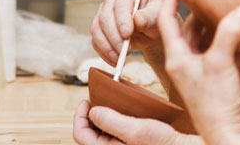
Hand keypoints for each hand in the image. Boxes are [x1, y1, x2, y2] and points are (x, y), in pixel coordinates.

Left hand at [73, 99, 199, 144]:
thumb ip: (111, 121)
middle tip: (96, 99)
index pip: (81, 134)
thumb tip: (93, 111)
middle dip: (90, 115)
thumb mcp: (134, 129)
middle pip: (88, 133)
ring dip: (101, 117)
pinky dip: (112, 120)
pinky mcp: (126, 143)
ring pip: (99, 132)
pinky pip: (112, 131)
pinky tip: (120, 112)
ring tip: (108, 103)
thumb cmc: (159, 142)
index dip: (79, 116)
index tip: (86, 100)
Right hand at [90, 0, 164, 65]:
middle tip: (125, 50)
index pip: (120, 3)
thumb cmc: (158, 16)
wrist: (153, 28)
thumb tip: (137, 20)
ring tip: (121, 58)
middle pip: (105, 17)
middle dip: (114, 36)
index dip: (122, 19)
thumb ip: (149, 16)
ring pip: (97, 29)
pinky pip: (96, 41)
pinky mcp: (99, 27)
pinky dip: (104, 52)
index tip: (127, 34)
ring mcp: (103, 12)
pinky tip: (115, 60)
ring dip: (107, 46)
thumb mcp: (160, 14)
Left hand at [157, 0, 239, 142]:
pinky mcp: (225, 74)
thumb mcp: (219, 63)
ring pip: (217, 36)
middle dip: (208, 9)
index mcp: (178, 57)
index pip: (167, 20)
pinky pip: (234, 49)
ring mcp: (208, 67)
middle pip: (195, 26)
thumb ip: (229, 33)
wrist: (230, 131)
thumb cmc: (214, 105)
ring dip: (230, 23)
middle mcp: (190, 61)